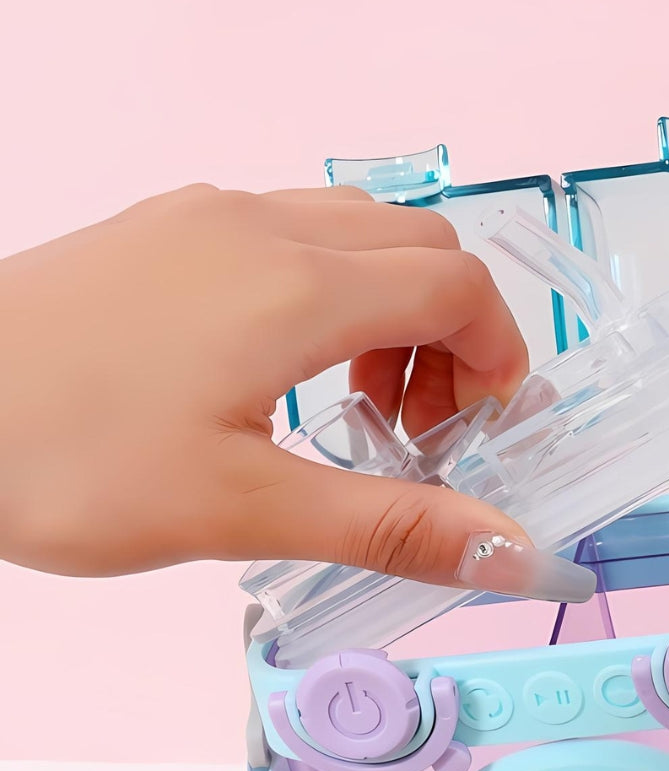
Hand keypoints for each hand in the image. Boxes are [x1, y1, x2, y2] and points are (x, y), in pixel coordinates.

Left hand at [0, 184, 594, 601]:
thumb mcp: (240, 510)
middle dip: (453, 334)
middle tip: (416, 426)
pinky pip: (294, 229)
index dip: (498, 355)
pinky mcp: (170, 227)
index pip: (460, 286)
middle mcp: (265, 228)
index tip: (480, 429)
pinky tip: (281, 363)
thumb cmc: (58, 456)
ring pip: (361, 230)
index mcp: (297, 288)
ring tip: (351, 398)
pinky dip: (332, 286)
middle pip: (424, 246)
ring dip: (393, 305)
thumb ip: (393, 525)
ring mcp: (211, 216)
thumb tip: (509, 553)